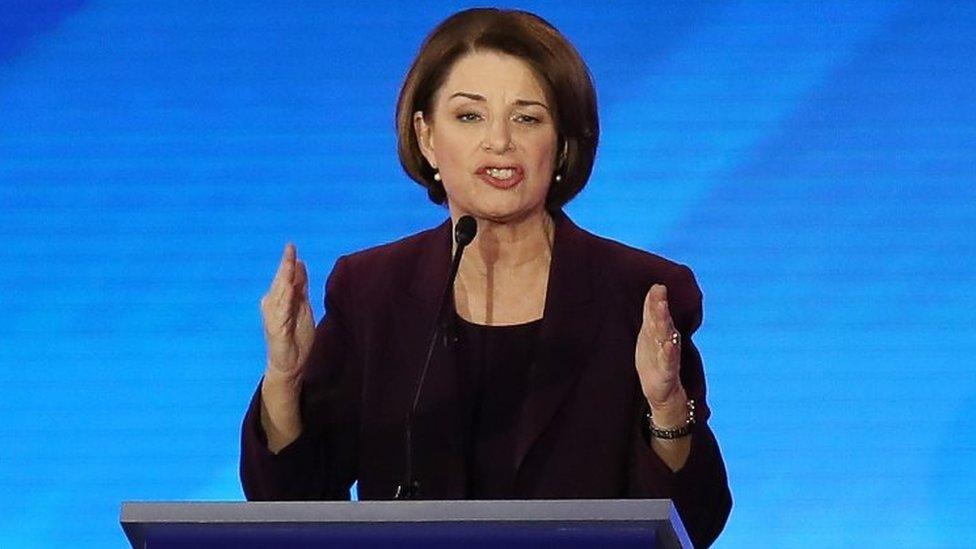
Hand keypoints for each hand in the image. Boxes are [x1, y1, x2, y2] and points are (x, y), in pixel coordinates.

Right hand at [260, 243, 314, 386]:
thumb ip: (300, 287)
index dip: (289, 262)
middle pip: (281, 282)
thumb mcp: (303, 307)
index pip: (286, 277)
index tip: (291, 245)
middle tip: (290, 248)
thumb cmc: (296, 336)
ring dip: (284, 278)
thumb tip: (300, 264)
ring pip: (279, 293)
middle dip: (286, 266)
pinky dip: (285, 300)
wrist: (290, 364)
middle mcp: (272, 305)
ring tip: (289, 262)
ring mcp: (273, 317)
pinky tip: (288, 289)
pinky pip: (281, 312)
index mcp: (280, 299)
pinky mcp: (276, 329)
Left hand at [635, 284, 686, 420]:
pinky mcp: (667, 376)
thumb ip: (652, 317)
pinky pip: (669, 363)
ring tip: (662, 307)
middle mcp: (664, 344)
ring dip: (664, 323)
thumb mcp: (650, 340)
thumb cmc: (656, 367)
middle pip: (661, 323)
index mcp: (657, 336)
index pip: (655, 315)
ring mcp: (666, 360)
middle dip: (659, 306)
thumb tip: (653, 291)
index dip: (654, 300)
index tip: (656, 284)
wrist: (665, 399)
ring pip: (665, 339)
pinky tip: (669, 343)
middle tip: (659, 288)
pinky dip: (669, 353)